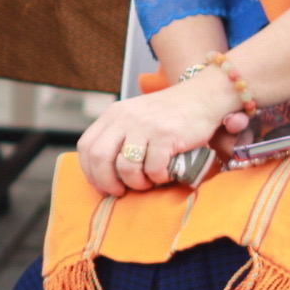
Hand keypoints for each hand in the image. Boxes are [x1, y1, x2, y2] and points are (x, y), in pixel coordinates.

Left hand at [76, 71, 251, 196]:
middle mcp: (125, 117)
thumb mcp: (135, 118)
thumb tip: (104, 174)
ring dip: (136, 183)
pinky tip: (166, 174)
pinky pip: (153, 168)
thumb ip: (118, 137)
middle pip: (100, 158)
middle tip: (121, 192)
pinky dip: (158, 178)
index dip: (91, 172)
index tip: (102, 186)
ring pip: (126, 167)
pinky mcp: (166, 134)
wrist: (203, 97)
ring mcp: (145, 125)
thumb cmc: (168, 115)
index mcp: (113, 114)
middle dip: (107, 182)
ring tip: (148, 182)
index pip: (87, 146)